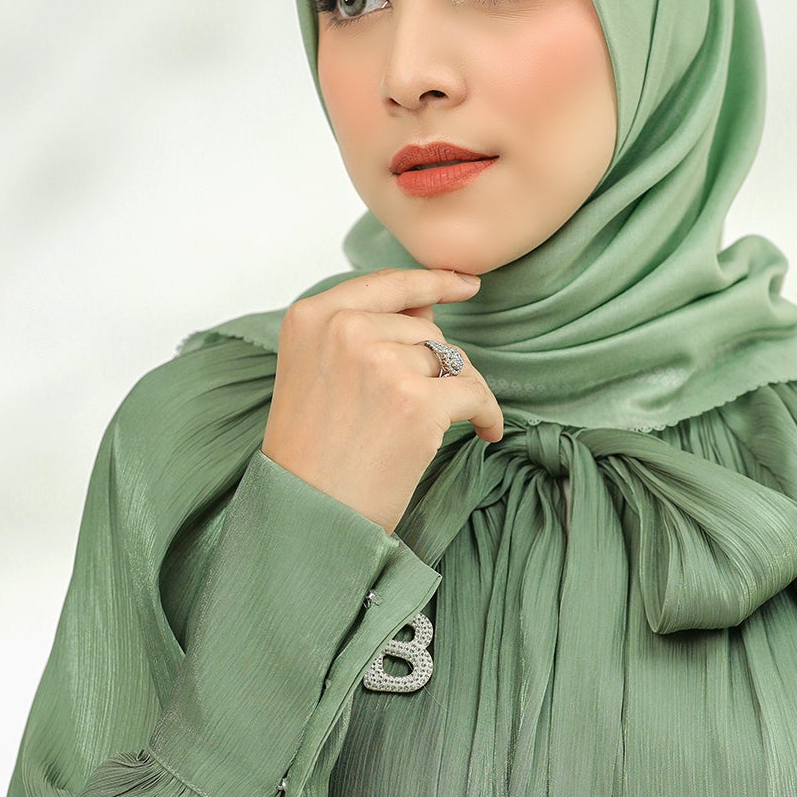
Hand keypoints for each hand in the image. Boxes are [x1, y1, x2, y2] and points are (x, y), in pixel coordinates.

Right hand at [262, 266, 504, 535]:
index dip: (432, 281)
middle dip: (435, 364)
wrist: (307, 514)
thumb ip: (364, 331)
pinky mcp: (417, 401)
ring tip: (441, 425)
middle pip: (423, 328)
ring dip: (457, 390)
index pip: (387, 283)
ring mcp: (382, 362)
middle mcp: (344, 329)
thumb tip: (428, 304)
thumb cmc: (309, 454)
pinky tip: (487, 432)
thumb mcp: (316, 374)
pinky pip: (474, 392)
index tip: (466, 283)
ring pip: (448, 359)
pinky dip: (488, 413)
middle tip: (423, 407)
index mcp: (312, 317)